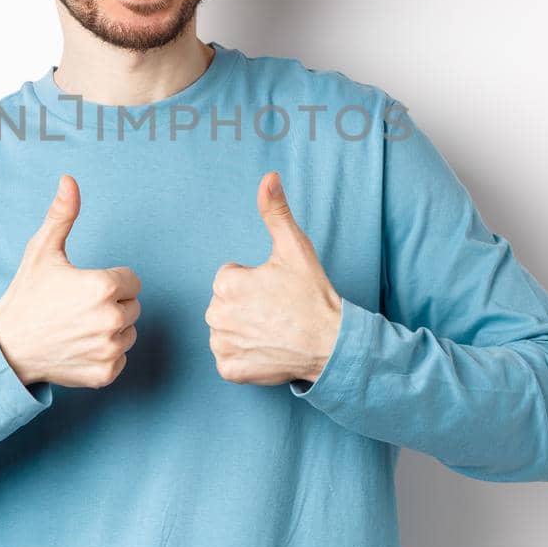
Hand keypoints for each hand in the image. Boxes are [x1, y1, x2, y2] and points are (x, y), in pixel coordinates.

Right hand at [0, 174, 141, 388]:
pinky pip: (120, 358)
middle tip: (77, 307)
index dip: (108, 280)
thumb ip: (63, 214)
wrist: (6, 347)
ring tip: (78, 327)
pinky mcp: (105, 374)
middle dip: (110, 304)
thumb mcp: (42, 250)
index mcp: (104, 286)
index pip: (131, 280)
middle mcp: (111, 319)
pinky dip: (104, 354)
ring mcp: (109, 350)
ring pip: (128, 332)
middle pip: (132, 305)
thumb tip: (69, 179)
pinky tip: (78, 347)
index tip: (83, 287)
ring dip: (110, 329)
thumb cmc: (27, 296)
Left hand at [206, 171, 343, 386]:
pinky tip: (264, 349)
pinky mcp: (230, 369)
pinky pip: (226, 358)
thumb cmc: (312, 295)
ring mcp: (222, 345)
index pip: (229, 277)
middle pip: (223, 303)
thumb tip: (269, 177)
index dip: (253, 281)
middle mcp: (217, 315)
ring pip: (224, 329)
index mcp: (226, 283)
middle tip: (275, 309)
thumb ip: (275, 211)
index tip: (275, 290)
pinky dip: (242, 356)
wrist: (330, 343)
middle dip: (244, 304)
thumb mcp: (294, 247)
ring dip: (242, 329)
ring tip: (271, 329)